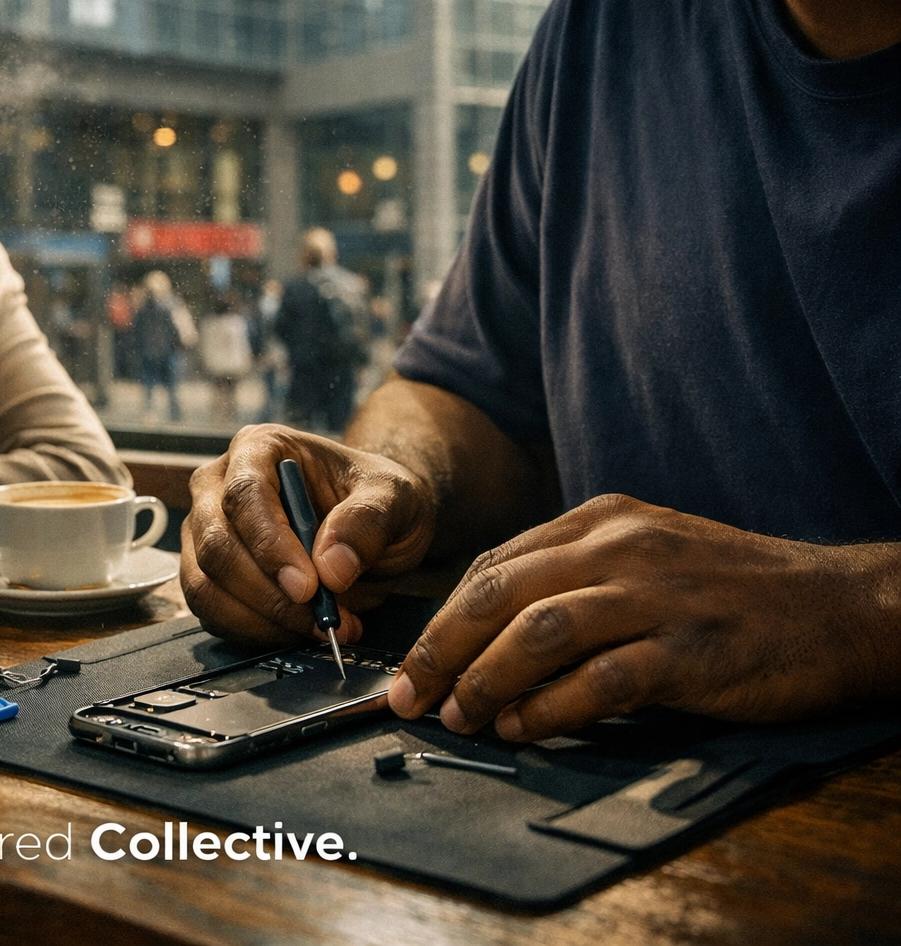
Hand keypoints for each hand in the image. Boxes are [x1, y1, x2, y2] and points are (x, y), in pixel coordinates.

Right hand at [180, 424, 436, 645]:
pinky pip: (213, 614)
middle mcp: (218, 486)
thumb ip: (369, 523)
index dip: (270, 545)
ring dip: (262, 620)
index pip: (244, 495)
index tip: (308, 586)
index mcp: (259, 448)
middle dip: (267, 592)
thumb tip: (331, 568)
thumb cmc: (377, 500)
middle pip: (215, 545)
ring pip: (205, 586)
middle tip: (321, 617)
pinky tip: (299, 629)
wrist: (373, 526)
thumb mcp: (396, 498)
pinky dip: (256, 632)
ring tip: (320, 625)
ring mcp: (205, 533)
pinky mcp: (207, 575)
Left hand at [388, 494, 895, 740]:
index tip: (412, 664)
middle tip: (411, 696)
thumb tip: (489, 637)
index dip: (442, 618)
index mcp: (600, 521)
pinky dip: (552, 709)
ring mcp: (655, 595)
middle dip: (442, 649)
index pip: (494, 566)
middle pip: (500, 594)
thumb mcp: (644, 556)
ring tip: (458, 717)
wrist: (839, 607)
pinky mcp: (689, 649)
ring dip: (486, 679)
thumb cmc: (731, 591)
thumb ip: (570, 580)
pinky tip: (524, 729)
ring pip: (538, 631)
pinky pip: (601, 680)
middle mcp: (619, 547)